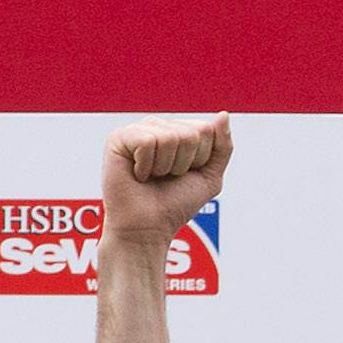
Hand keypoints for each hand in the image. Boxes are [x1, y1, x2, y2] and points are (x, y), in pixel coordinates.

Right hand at [103, 114, 230, 245]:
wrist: (148, 228)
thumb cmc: (176, 204)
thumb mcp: (210, 177)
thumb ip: (222, 147)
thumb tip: (223, 115)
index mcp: (178, 132)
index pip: (206, 130)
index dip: (201, 159)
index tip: (184, 175)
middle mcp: (158, 127)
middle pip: (190, 133)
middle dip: (185, 164)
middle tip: (167, 178)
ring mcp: (137, 130)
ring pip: (170, 137)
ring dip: (166, 167)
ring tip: (152, 177)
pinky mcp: (118, 138)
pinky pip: (146, 141)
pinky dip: (147, 166)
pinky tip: (138, 174)